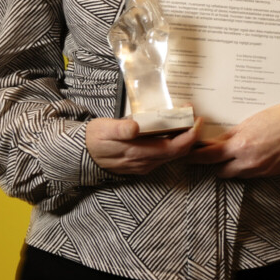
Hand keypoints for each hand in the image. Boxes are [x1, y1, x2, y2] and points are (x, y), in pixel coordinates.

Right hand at [85, 116, 199, 175]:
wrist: (82, 155)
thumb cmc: (94, 139)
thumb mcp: (104, 129)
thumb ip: (120, 130)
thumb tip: (135, 127)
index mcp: (138, 153)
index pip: (174, 148)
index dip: (190, 135)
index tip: (197, 119)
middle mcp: (145, 163)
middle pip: (178, 152)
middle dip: (191, 134)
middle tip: (194, 114)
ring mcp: (144, 165)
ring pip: (172, 154)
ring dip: (183, 137)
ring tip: (186, 118)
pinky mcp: (142, 163)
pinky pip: (165, 154)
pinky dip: (174, 141)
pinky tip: (173, 129)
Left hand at [186, 97, 279, 177]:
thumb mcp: (251, 121)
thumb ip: (232, 134)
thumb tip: (217, 142)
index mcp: (241, 145)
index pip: (208, 156)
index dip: (194, 157)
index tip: (186, 155)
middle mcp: (248, 161)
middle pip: (219, 170)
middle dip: (214, 163)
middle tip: (209, 154)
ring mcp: (260, 169)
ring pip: (235, 174)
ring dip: (230, 166)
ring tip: (232, 154)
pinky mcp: (270, 173)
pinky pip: (250, 174)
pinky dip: (246, 167)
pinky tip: (250, 155)